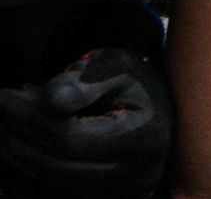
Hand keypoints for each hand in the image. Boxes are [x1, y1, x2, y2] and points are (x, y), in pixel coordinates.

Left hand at [0, 47, 172, 197]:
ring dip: (14, 158)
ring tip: (4, 126)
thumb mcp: (117, 65)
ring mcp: (118, 194)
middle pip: (53, 167)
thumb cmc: (135, 81)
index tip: (5, 95)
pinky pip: (48, 196)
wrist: (155, 109)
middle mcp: (134, 175)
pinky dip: (22, 176)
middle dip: (16, 139)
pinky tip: (13, 148)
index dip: (29, 119)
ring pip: (47, 186)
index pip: (69, 139)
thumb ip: (87, 76)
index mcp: (143, 138)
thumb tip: (52, 98)